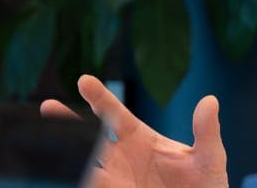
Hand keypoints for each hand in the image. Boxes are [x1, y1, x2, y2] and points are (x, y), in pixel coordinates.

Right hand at [39, 75, 227, 187]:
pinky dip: (83, 177)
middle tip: (46, 107)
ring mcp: (114, 178)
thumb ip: (207, 131)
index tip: (84, 80)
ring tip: (47, 136)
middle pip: (87, 136)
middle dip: (66, 122)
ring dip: (68, 152)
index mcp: (141, 138)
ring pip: (84, 163)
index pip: (114, 114)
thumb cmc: (205, 185)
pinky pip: (94, 184)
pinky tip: (74, 173)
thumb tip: (210, 101)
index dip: (100, 98)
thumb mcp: (210, 158)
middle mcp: (121, 156)